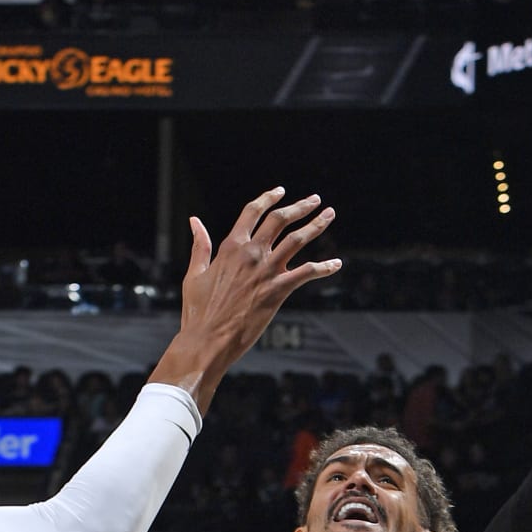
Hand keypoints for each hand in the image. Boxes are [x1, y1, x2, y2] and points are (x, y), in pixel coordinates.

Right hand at [160, 188, 340, 391]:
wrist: (207, 340)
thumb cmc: (198, 312)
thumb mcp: (195, 274)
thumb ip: (200, 246)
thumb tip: (194, 221)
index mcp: (231, 247)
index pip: (253, 212)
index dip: (268, 198)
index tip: (281, 191)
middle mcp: (251, 253)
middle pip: (280, 219)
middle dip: (300, 207)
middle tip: (315, 200)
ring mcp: (266, 271)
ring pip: (297, 239)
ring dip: (316, 225)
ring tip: (330, 215)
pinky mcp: (277, 291)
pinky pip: (307, 273)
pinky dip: (324, 267)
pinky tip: (337, 264)